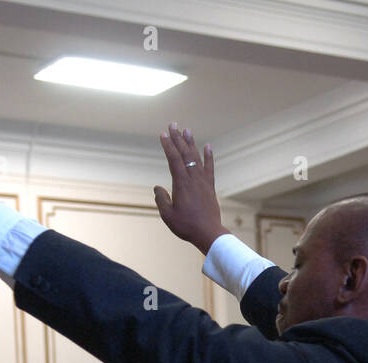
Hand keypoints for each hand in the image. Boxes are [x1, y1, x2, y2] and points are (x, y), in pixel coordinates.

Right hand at [154, 125, 228, 254]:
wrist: (208, 233)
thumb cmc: (186, 226)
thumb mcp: (168, 215)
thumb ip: (161, 199)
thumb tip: (157, 188)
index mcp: (181, 184)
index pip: (173, 159)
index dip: (168, 145)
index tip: (163, 134)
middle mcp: (193, 179)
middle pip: (184, 154)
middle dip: (177, 138)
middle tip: (173, 124)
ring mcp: (203, 182)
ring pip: (196, 158)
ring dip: (191, 143)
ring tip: (187, 130)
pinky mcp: (210, 187)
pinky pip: (209, 168)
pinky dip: (208, 156)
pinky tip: (207, 146)